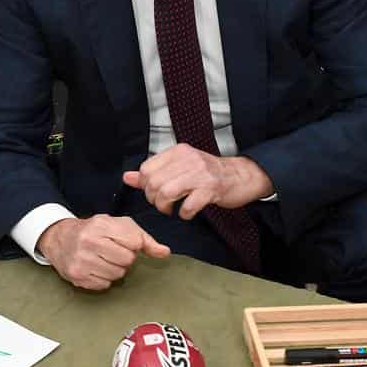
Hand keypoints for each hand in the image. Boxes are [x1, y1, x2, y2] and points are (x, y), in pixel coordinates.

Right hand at [36, 215, 169, 289]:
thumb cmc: (94, 230)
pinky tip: (95, 268)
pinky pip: (104, 285)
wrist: (60, 238)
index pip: (134, 242)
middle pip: (127, 260)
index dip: (133, 244)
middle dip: (124, 258)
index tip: (124, 242)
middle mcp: (89, 241)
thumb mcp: (118, 226)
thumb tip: (164, 252)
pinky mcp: (77, 276)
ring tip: (103, 259)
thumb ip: (144, 238)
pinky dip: (103, 279)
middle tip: (113, 252)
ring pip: (117, 275)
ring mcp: (81, 260)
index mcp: (101, 225)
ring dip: (115, 269)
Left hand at [122, 144, 273, 218]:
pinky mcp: (211, 189)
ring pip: (167, 192)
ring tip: (172, 210)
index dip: (145, 186)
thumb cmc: (207, 174)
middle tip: (163, 205)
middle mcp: (188, 159)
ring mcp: (200, 173)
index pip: (146, 168)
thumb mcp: (179, 168)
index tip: (154, 194)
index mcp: (177, 152)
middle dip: (154, 200)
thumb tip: (127, 177)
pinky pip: (188, 205)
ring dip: (166, 207)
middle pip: (154, 183)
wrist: (239, 176)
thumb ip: (153, 173)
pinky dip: (185, 214)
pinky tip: (188, 213)